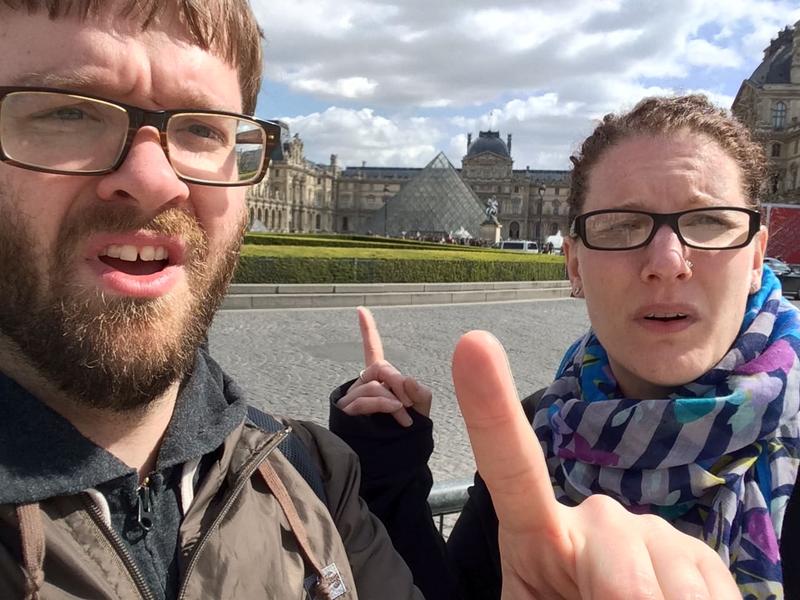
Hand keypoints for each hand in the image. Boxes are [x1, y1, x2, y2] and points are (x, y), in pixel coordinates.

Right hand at [336, 306, 431, 426]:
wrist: (395, 463)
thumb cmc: (408, 435)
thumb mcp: (422, 410)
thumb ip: (420, 393)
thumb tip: (407, 380)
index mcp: (379, 380)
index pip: (372, 350)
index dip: (367, 331)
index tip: (360, 309)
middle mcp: (362, 386)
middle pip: (378, 367)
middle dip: (397, 380)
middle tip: (410, 400)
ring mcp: (352, 399)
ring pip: (373, 385)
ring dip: (394, 399)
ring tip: (405, 415)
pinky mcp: (347, 414)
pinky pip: (365, 399)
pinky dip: (384, 404)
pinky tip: (397, 413)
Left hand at [452, 331, 739, 599]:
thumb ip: (535, 585)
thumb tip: (606, 574)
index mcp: (536, 536)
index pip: (511, 469)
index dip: (491, 411)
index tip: (472, 344)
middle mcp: (591, 521)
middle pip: (607, 529)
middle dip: (617, 590)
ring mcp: (644, 533)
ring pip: (663, 555)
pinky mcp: (692, 555)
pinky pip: (705, 576)